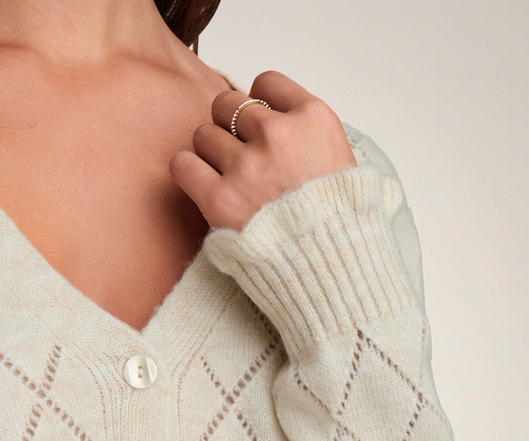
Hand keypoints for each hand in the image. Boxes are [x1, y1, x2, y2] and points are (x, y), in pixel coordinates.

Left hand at [170, 70, 356, 230]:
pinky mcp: (220, 199)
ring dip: (211, 155)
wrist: (331, 270)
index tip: (260, 128)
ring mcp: (247, 166)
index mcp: (313, 119)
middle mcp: (278, 134)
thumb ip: (311, 136)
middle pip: (228, 105)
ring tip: (229, 180)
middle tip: (240, 157)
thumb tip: (283, 122)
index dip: (259, 105)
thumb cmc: (340, 226)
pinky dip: (189, 173)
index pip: (265, 83)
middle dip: (230, 128)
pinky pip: (183, 164)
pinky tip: (202, 186)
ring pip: (204, 135)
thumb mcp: (345, 164)